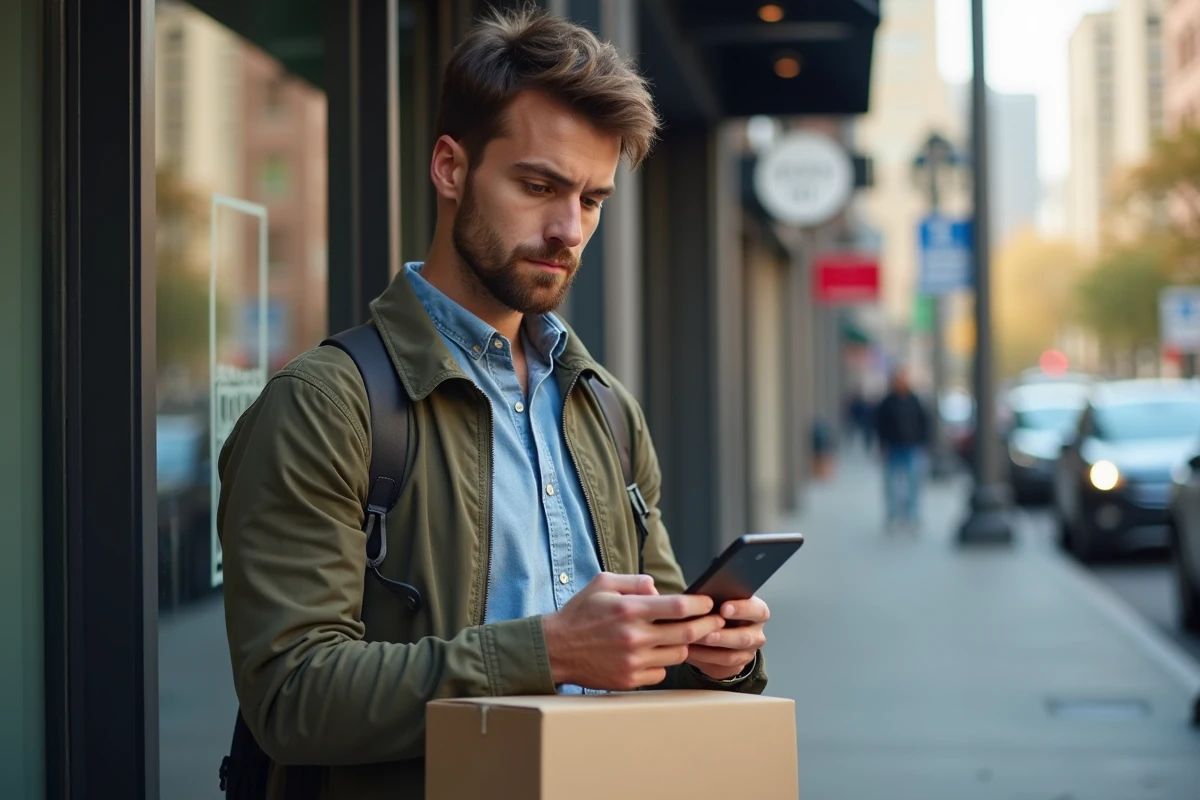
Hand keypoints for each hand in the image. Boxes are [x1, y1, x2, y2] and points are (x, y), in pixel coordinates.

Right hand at [542, 572, 725, 690]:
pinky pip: (661, 672)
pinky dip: (664, 662)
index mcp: (629, 610)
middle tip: (716, 620)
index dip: (700, 604)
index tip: (708, 602)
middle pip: (687, 633)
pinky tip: (657, 652)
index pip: (678, 607)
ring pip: (678, 654)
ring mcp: (633, 661)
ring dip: (686, 644)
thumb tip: (659, 588)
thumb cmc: (580, 613)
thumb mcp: (603, 583)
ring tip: (684, 635)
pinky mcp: (629, 679)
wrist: (556, 649)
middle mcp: (634, 637)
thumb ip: (635, 581)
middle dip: (708, 625)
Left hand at [685, 597, 768, 680]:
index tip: (723, 608)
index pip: (758, 611)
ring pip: (732, 656)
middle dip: (723, 636)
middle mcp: (756, 634)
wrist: (717, 629)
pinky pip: (721, 668)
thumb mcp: (720, 599)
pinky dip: (703, 660)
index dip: (742, 609)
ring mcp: (747, 653)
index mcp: (757, 613)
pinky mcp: (735, 667)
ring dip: (710, 651)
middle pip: (745, 638)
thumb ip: (716, 599)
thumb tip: (701, 598)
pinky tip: (689, 652)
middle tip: (706, 632)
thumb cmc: (718, 608)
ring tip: (692, 643)